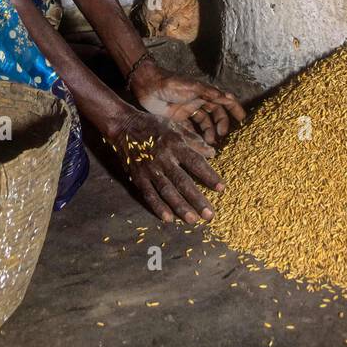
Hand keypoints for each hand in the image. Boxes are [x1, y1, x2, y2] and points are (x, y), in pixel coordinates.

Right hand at [103, 107, 224, 223]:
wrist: (125, 126)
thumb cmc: (154, 126)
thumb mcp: (176, 127)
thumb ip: (194, 140)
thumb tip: (213, 153)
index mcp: (175, 144)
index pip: (196, 162)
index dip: (209, 175)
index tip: (222, 188)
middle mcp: (164, 158)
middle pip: (182, 181)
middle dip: (197, 199)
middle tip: (209, 215)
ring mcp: (150, 169)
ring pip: (167, 191)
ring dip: (180, 207)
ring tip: (192, 220)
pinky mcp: (138, 176)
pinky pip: (149, 194)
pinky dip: (158, 207)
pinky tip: (168, 219)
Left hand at [128, 60, 246, 146]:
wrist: (146, 86)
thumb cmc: (169, 83)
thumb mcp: (190, 87)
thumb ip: (208, 93)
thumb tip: (229, 97)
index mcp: (204, 92)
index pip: (224, 101)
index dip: (234, 109)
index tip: (243, 121)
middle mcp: (198, 101)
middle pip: (216, 115)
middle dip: (222, 125)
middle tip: (222, 137)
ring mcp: (188, 111)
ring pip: (205, 124)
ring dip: (210, 132)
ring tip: (211, 143)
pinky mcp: (178, 119)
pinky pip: (191, 130)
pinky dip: (196, 137)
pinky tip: (199, 145)